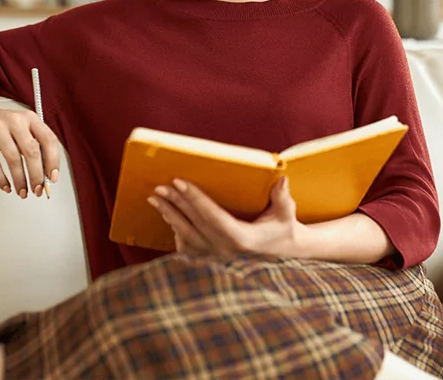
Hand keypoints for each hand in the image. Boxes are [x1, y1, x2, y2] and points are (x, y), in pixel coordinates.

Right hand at [0, 101, 59, 197]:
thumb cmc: (1, 123)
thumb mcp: (22, 126)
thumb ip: (34, 143)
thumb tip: (44, 173)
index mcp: (30, 118)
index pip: (49, 139)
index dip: (53, 161)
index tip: (53, 177)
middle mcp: (16, 121)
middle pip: (32, 152)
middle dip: (37, 176)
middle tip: (38, 189)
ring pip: (13, 159)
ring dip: (20, 180)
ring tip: (23, 191)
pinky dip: (0, 178)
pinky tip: (6, 186)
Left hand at [148, 176, 306, 259]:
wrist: (283, 254)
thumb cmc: (283, 230)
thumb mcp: (287, 214)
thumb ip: (283, 198)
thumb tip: (282, 180)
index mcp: (242, 239)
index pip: (213, 216)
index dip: (194, 198)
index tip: (178, 182)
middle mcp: (226, 252)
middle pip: (194, 224)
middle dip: (175, 203)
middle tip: (160, 187)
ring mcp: (217, 260)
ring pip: (186, 237)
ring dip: (169, 216)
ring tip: (155, 199)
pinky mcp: (211, 263)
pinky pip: (187, 250)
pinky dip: (175, 232)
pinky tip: (166, 217)